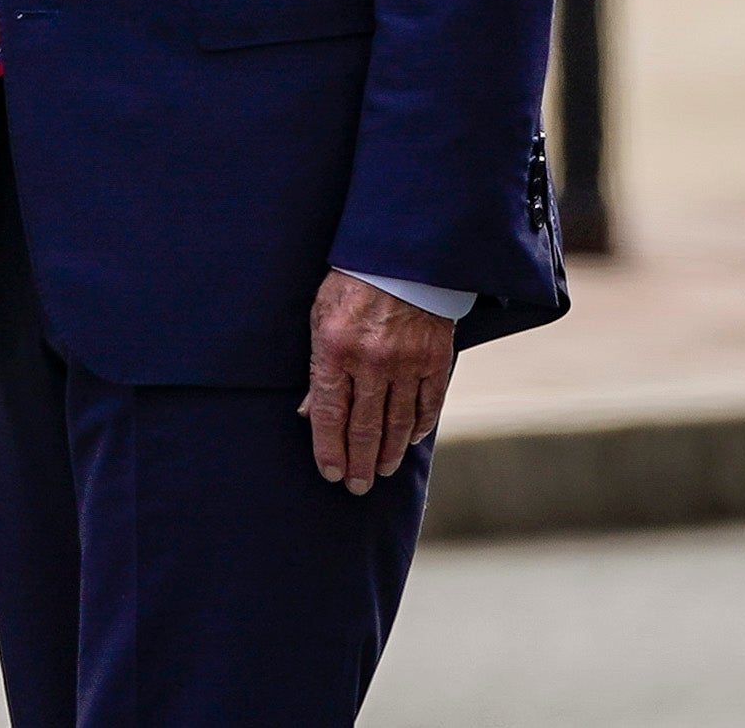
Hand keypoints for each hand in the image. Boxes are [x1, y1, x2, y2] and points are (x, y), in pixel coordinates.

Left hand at [303, 270, 455, 494]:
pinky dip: (418, 426)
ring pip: (397, 422)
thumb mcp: (319, 318)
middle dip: (358, 462)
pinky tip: (408, 440)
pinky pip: (428, 403)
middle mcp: (372, 362)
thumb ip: (318, 368)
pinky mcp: (435, 359)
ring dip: (387, 452)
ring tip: (379, 472)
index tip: (329, 473)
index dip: (328, 448)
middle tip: (355, 487)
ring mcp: (407, 363)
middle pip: (364, 426)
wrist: (400, 258)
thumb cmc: (350, 285)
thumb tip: (310, 412)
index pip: (330, 414)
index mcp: (335, 350)